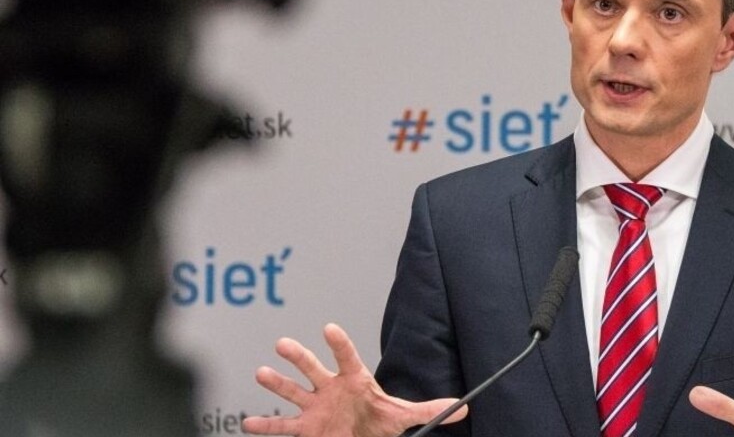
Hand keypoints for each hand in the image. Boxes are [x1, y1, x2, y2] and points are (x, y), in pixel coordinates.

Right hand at [242, 323, 465, 436]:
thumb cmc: (378, 422)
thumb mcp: (404, 415)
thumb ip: (430, 409)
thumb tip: (462, 408)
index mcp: (354, 379)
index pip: (347, 356)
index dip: (339, 343)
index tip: (329, 328)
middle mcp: (330, 388)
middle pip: (312, 367)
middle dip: (298, 356)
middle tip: (284, 343)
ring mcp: (315, 406)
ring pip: (292, 391)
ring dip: (276, 383)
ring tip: (262, 373)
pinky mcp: (305, 428)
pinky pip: (282, 426)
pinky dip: (265, 425)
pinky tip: (249, 423)